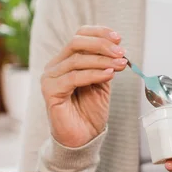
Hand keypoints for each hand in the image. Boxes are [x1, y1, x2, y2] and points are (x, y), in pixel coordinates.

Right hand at [41, 25, 127, 147]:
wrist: (83, 138)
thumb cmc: (90, 112)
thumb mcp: (102, 82)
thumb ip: (105, 64)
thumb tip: (118, 47)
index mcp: (66, 60)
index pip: (80, 36)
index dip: (99, 33)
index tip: (119, 38)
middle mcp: (55, 66)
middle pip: (76, 42)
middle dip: (102, 44)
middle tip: (121, 52)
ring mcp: (50, 78)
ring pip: (77, 59)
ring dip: (102, 60)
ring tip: (120, 65)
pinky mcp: (50, 92)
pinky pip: (74, 77)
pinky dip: (94, 74)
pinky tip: (109, 75)